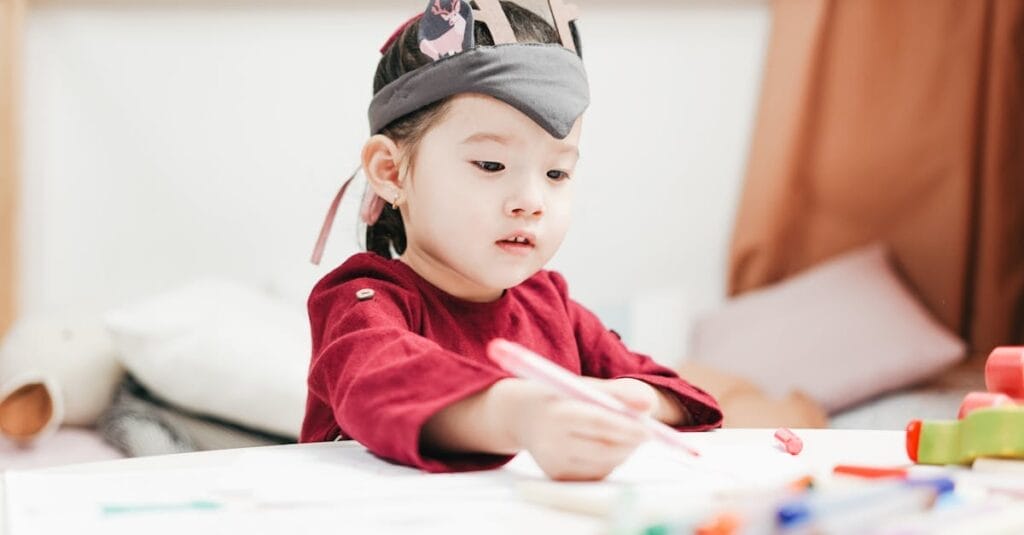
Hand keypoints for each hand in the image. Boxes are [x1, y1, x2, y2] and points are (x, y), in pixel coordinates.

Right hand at [507, 379, 654, 480]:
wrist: (520, 416)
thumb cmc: (556, 397)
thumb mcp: (581, 385)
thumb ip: (617, 392)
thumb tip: (648, 404)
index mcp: (557, 413)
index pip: (598, 423)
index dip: (627, 427)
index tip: (649, 429)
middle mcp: (552, 442)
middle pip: (603, 448)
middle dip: (630, 442)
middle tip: (647, 432)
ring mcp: (554, 464)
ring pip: (604, 463)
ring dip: (622, 450)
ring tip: (620, 433)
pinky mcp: (559, 478)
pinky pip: (597, 473)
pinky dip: (609, 460)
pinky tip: (602, 445)